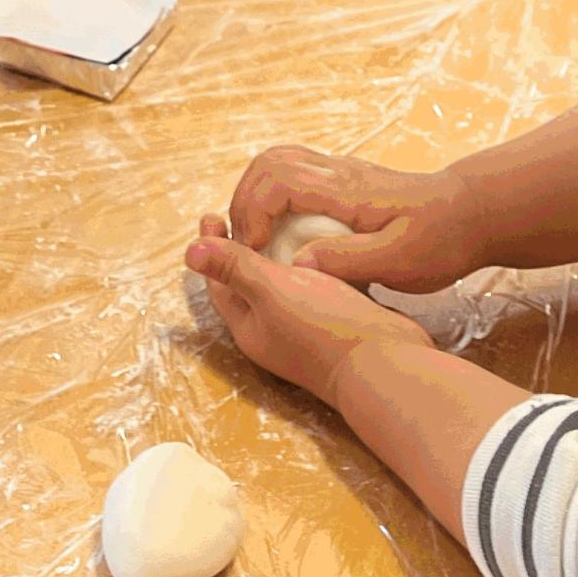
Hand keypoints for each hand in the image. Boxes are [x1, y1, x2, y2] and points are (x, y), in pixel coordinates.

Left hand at [183, 233, 434, 406]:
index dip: (214, 248)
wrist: (389, 363)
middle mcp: (275, 331)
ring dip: (280, 255)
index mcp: (251, 327)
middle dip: (244, 249)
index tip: (212, 214)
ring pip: (284, 286)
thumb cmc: (325, 327)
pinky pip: (315, 288)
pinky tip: (321, 242)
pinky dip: (311, 264)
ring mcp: (307, 330)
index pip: (221, 283)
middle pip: (249, 284)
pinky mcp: (337, 321)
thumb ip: (234, 268)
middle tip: (243, 214)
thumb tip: (188, 251)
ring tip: (281, 222)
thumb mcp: (272, 291)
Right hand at [215, 144, 488, 293]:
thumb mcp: (400, 261)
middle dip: (245, 201)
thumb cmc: (441, 241)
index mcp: (345, 190)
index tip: (255, 251)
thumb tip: (297, 265)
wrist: (471, 215)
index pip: (278, 180)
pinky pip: (292, 173)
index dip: (253, 212)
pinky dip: (272, 197)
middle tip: (247, 245)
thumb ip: (347, 260)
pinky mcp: (342, 182)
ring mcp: (339, 173)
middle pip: (269, 162)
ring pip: (277, 161)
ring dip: (255, 195)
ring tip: (257, 239)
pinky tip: (281, 232)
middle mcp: (337, 172)